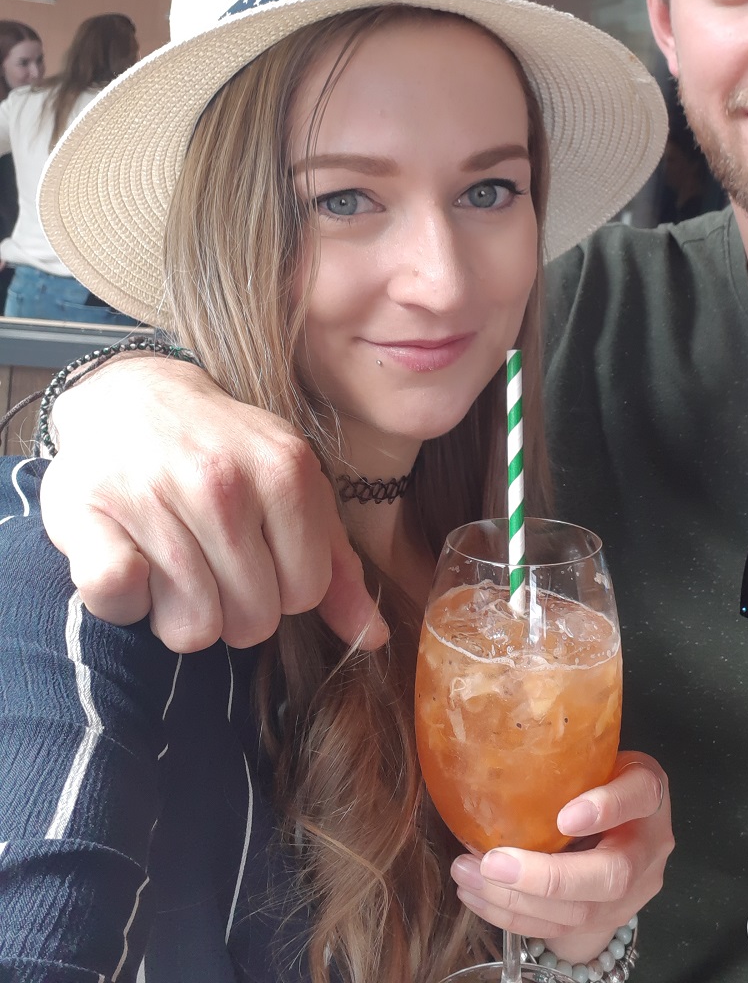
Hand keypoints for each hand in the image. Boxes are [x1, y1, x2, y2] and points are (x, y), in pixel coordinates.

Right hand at [40, 356, 385, 651]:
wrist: (136, 397)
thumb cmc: (226, 454)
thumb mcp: (295, 490)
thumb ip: (336, 564)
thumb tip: (375, 638)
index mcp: (286, 472)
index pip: (306, 594)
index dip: (283, 590)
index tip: (259, 558)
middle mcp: (222, 481)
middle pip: (252, 622)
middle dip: (234, 609)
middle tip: (212, 563)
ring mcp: (152, 495)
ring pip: (191, 628)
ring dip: (180, 612)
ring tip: (173, 563)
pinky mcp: (86, 511)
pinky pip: (117, 596)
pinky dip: (124, 600)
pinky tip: (131, 561)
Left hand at [449, 751, 671, 963]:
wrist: (626, 830)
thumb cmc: (601, 780)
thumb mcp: (598, 758)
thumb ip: (570, 759)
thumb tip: (497, 743)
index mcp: (649, 794)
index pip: (639, 796)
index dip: (606, 808)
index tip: (564, 817)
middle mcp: (648, 849)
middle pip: (612, 875)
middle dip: (547, 878)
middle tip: (493, 863)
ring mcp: (631, 894)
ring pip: (579, 912)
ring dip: (516, 900)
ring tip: (468, 875)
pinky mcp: (603, 921)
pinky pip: (558, 929)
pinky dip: (513, 916)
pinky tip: (477, 895)